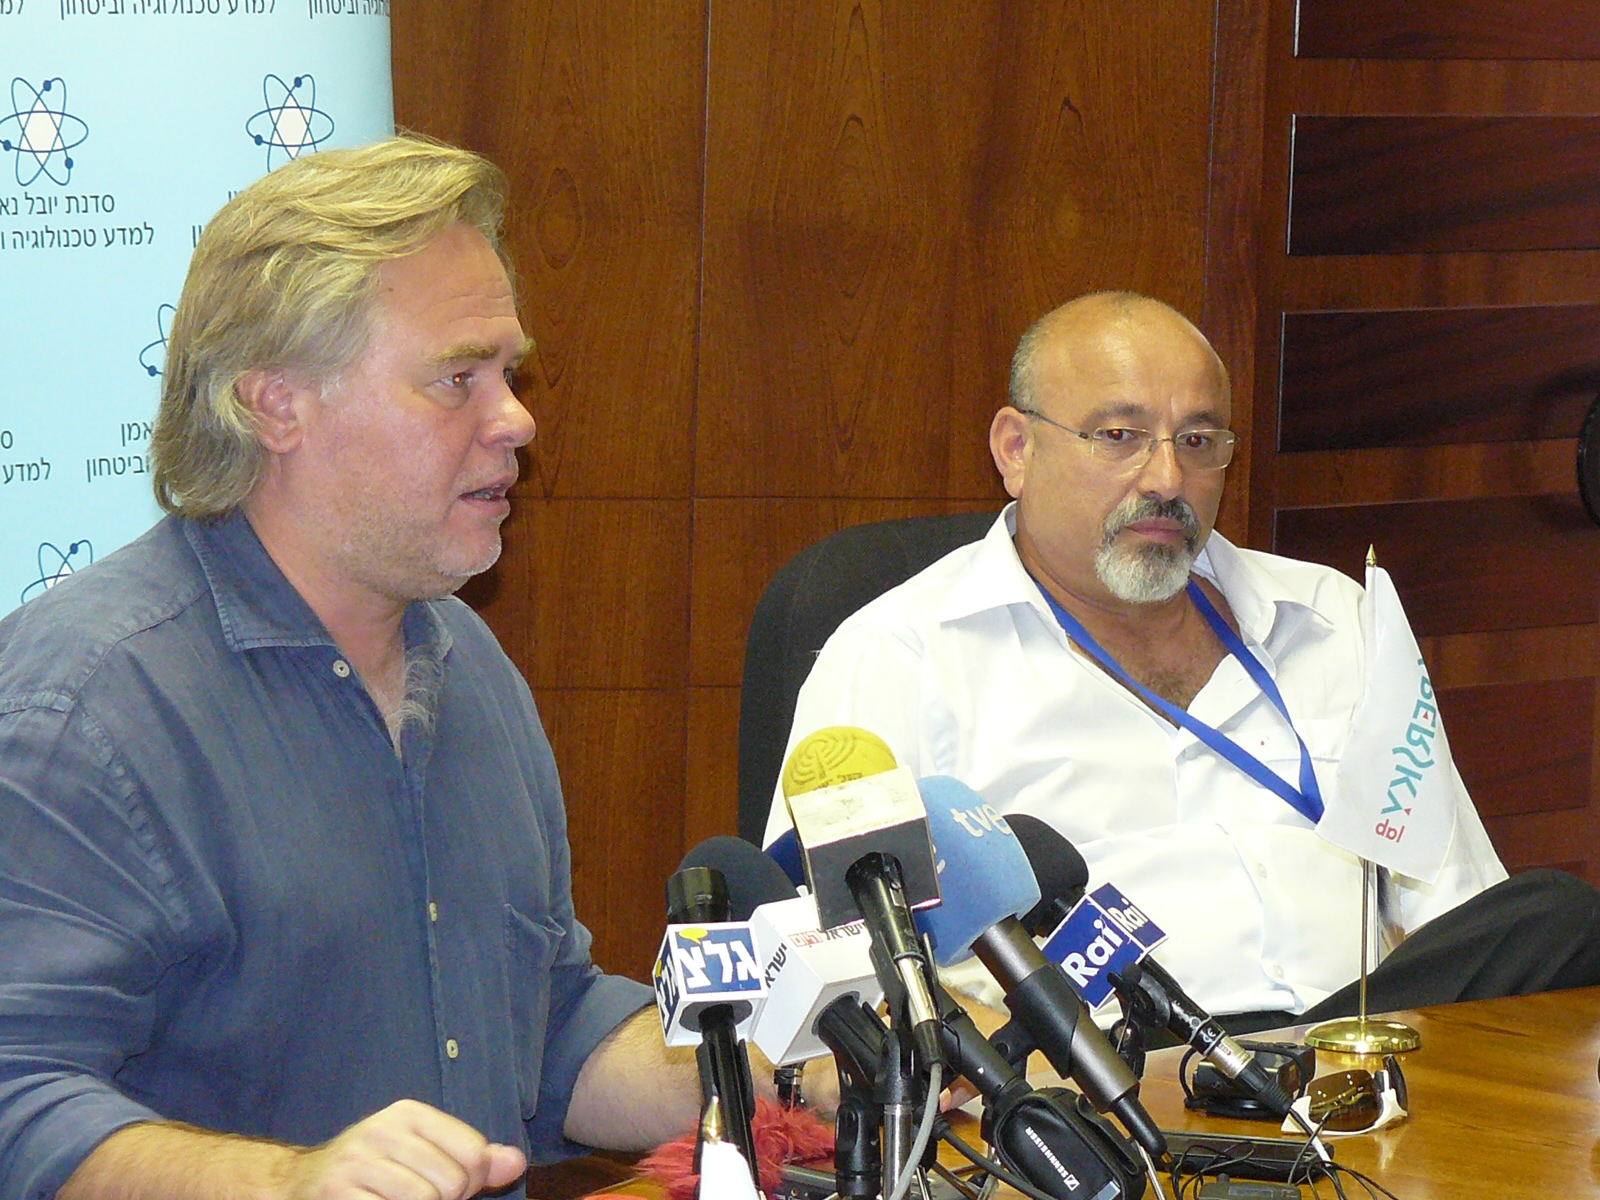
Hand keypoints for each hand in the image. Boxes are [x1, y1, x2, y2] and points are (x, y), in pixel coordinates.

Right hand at [283, 1099, 525, 1199]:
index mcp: (408, 1114)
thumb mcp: (426, 1155)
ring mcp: (356, 1162)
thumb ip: (474, 1161)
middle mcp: (381, 1130)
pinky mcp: (337, 1192)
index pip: (473, 1152)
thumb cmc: (377, 1173)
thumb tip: (515, 1163)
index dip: (470, 1181)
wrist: (300, 1184)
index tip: (448, 1186)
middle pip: (451, 1182)